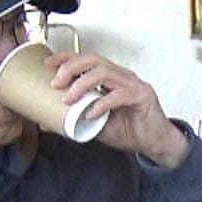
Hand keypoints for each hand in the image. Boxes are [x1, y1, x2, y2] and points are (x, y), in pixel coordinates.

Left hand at [45, 51, 189, 167]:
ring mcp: (132, 84)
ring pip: (104, 72)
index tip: (48, 64)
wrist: (154, 143)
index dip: (66, 58)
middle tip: (56, 83)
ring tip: (69, 99)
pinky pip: (118, 95)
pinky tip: (91, 114)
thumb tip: (47, 121)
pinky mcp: (142, 95)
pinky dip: (101, 104)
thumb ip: (75, 119)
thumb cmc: (128, 130)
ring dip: (82, 84)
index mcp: (110, 78)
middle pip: (93, 59)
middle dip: (70, 67)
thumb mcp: (94, 125)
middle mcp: (121, 76)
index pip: (86, 59)